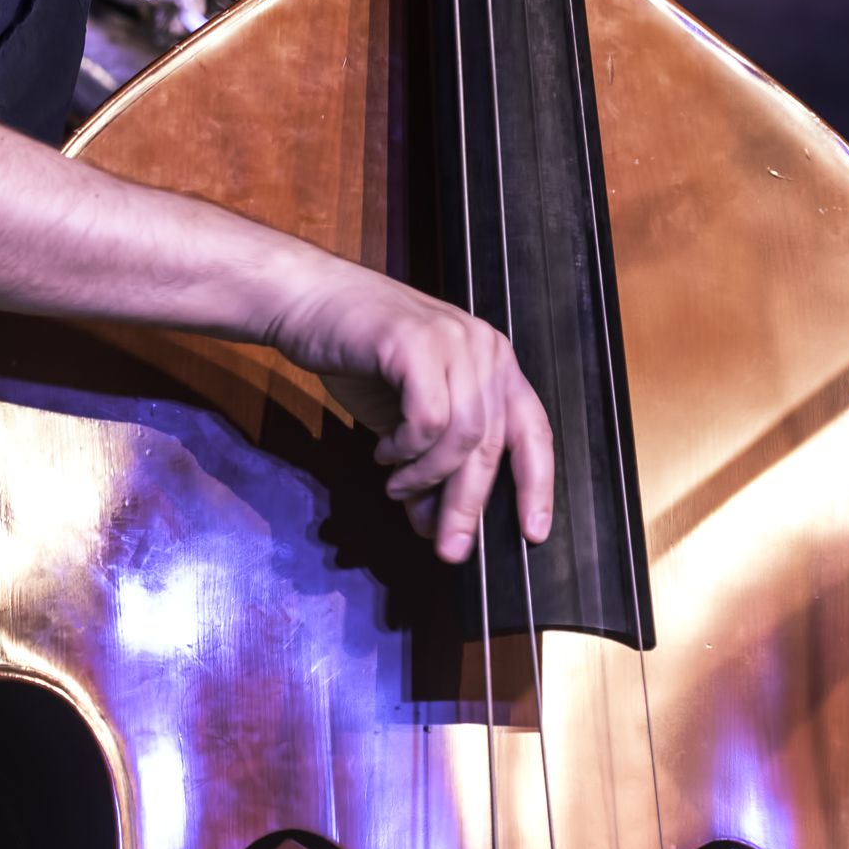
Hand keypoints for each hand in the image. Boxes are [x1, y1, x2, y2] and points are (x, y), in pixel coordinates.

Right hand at [267, 263, 554, 563]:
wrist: (309, 300)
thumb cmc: (360, 354)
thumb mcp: (406, 417)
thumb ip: (429, 462)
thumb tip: (438, 524)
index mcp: (493, 361)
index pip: (533, 429)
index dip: (538, 485)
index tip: (532, 533)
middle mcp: (484, 347)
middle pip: (492, 444)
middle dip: (469, 505)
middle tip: (448, 547)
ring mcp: (453, 340)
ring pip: (463, 437)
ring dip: (428, 478)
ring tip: (397, 487)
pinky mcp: (416, 343)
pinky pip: (427, 420)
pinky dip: (406, 450)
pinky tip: (384, 452)